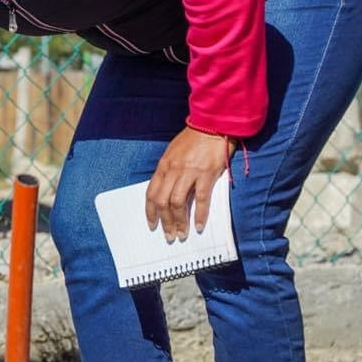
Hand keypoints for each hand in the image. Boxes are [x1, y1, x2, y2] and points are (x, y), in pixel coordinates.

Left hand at [145, 126, 233, 240]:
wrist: (212, 125)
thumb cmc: (192, 140)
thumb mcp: (173, 153)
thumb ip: (168, 171)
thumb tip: (165, 191)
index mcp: (163, 166)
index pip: (151, 193)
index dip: (150, 211)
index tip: (152, 224)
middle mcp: (173, 170)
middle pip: (163, 201)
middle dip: (164, 221)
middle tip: (169, 235)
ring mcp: (189, 172)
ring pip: (178, 203)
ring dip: (179, 221)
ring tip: (182, 234)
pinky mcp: (206, 174)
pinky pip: (201, 199)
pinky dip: (199, 215)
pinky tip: (199, 225)